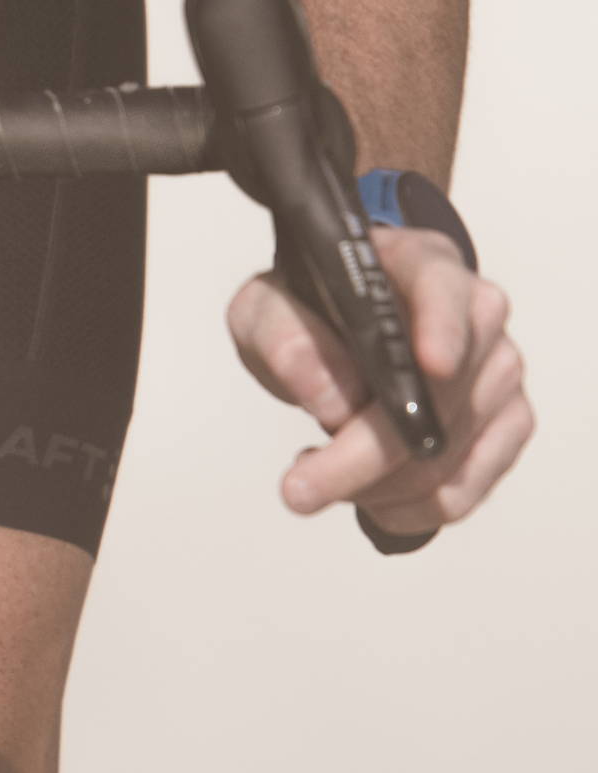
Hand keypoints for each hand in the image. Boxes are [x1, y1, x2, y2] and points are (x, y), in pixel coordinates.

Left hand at [228, 226, 533, 535]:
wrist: (337, 328)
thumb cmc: (309, 310)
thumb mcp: (266, 307)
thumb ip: (284, 337)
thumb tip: (334, 399)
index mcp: (420, 262)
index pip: (442, 286)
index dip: (442, 326)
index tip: (431, 364)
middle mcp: (476, 313)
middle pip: (441, 394)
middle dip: (366, 454)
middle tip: (298, 488)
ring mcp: (500, 370)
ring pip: (448, 455)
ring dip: (376, 486)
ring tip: (318, 475)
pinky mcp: (506, 426)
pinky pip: (463, 491)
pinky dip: (407, 509)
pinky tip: (364, 494)